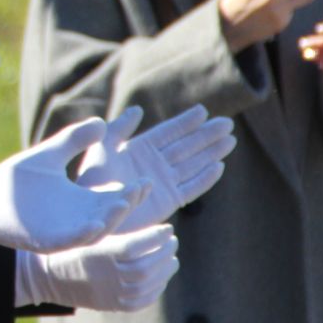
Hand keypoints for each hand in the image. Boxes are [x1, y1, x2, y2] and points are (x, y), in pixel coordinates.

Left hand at [0, 117, 142, 253]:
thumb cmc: (16, 180)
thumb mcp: (48, 156)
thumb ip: (73, 140)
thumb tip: (101, 121)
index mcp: (83, 199)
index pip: (116, 196)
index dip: (133, 190)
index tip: (148, 178)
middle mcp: (79, 218)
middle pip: (112, 213)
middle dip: (128, 203)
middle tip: (143, 188)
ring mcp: (64, 231)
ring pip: (96, 229)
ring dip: (111, 219)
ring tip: (123, 204)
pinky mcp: (46, 241)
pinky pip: (69, 240)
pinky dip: (83, 233)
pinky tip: (93, 224)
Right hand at [15, 225, 178, 311]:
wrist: (50, 277)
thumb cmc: (71, 245)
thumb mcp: (88, 229)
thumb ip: (114, 217)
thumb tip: (141, 194)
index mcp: (99, 253)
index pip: (136, 246)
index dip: (155, 237)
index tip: (168, 228)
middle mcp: (107, 275)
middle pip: (146, 266)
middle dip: (164, 252)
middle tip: (173, 241)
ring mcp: (111, 294)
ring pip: (148, 284)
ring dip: (165, 270)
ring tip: (172, 258)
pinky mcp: (113, 306)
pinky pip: (142, 301)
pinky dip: (156, 289)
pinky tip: (161, 278)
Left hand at [77, 105, 233, 232]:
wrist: (93, 213)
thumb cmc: (92, 180)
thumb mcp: (103, 148)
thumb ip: (119, 128)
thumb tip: (137, 110)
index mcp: (140, 148)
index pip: (168, 132)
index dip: (186, 122)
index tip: (203, 110)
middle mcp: (155, 163)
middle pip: (187, 146)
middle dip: (206, 135)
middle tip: (228, 123)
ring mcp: (163, 182)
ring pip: (193, 164)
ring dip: (211, 153)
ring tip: (230, 140)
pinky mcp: (168, 201)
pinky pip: (191, 187)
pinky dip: (204, 178)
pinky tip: (218, 167)